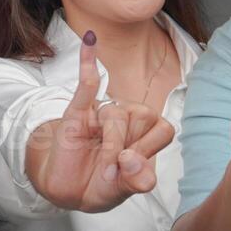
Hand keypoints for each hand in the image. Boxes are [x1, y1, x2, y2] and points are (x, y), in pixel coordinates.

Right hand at [25, 30, 174, 212]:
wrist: (66, 191)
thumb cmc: (100, 185)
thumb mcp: (123, 190)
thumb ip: (137, 180)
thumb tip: (130, 159)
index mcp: (146, 134)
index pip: (164, 128)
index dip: (150, 149)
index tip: (130, 170)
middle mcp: (128, 118)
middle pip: (143, 117)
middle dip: (127, 148)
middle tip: (111, 172)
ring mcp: (102, 113)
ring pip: (115, 113)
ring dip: (109, 143)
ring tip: (100, 166)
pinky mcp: (77, 112)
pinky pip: (86, 83)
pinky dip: (88, 62)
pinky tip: (89, 40)